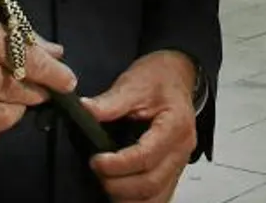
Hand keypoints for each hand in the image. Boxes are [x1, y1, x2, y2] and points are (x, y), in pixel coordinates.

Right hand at [0, 0, 76, 145]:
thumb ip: (18, 33)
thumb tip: (53, 50)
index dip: (58, 76)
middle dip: (36, 92)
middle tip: (34, 86)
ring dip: (13, 112)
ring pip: (5, 121)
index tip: (67, 81)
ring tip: (6, 100)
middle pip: (24, 96)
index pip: (36, 65)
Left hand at [81, 51, 198, 202]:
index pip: (146, 156)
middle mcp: (182, 148)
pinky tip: (120, 194)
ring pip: (156, 197)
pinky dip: (138, 200)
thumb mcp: (134, 83)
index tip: (96, 161)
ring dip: (127, 197)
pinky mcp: (173, 170)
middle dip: (118, 184)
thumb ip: (110, 101)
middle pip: (151, 182)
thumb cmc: (159, 78)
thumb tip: (84, 110)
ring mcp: (179, 162)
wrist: (176, 76)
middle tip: (96, 170)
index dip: (118, 164)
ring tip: (105, 183)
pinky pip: (159, 196)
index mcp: (175, 124)